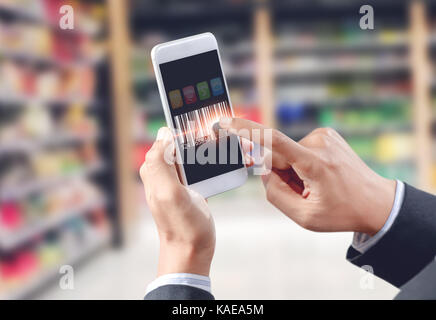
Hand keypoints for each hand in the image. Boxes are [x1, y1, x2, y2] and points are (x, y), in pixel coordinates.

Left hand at [140, 127, 214, 275]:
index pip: (167, 138)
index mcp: (155, 170)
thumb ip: (161, 163)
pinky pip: (200, 169)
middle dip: (199, 139)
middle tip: (219, 140)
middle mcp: (164, 173)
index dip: (185, 131)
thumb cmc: (182, 226)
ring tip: (226, 152)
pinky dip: (211, 165)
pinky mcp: (192, 189)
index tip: (204, 132)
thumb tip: (164, 133)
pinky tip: (225, 164)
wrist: (192, 252)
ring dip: (207, 151)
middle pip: (181, 144)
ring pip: (192, 156)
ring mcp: (178, 181)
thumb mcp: (169, 193)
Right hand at [219, 118, 395, 235]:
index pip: (272, 140)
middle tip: (304, 193)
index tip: (224, 121)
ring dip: (293, 172)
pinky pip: (299, 150)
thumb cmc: (342, 212)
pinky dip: (302, 164)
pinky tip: (319, 177)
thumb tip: (264, 171)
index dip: (245, 129)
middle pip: (278, 157)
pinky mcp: (326, 135)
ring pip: (288, 154)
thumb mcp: (305, 217)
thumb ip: (275, 194)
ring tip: (316, 187)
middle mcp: (319, 142)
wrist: (376, 202)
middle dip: (282, 176)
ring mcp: (324, 136)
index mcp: (314, 162)